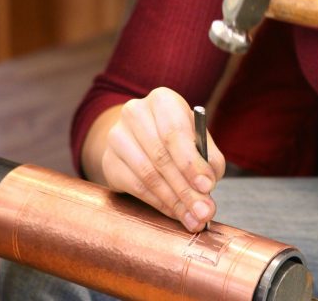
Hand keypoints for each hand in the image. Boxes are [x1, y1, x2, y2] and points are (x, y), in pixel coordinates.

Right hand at [101, 87, 225, 230]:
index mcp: (162, 100)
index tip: (208, 185)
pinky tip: (175, 212)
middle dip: (186, 189)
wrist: (140, 134)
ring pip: (148, 175)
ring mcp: (117, 136)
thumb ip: (208, 157)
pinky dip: (159, 203)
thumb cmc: (177, 135)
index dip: (191, 162)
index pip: (174, 132)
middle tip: (204, 212)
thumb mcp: (197, 137)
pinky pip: (136, 188)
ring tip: (194, 217)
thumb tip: (208, 185)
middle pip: (161, 156)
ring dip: (174, 201)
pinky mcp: (109, 161)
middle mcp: (135, 113)